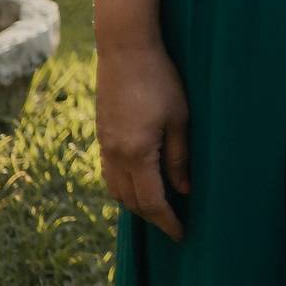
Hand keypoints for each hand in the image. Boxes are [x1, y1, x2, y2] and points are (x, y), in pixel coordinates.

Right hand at [98, 42, 190, 239]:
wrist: (126, 51)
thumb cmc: (160, 80)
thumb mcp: (180, 119)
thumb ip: (180, 158)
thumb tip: (184, 191)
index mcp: (136, 154)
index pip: (151, 201)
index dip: (167, 221)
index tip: (181, 234)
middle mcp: (114, 156)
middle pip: (131, 201)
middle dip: (152, 217)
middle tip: (174, 224)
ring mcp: (104, 146)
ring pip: (116, 190)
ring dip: (136, 203)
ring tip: (159, 208)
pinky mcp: (102, 136)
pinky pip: (110, 174)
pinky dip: (124, 187)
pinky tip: (140, 184)